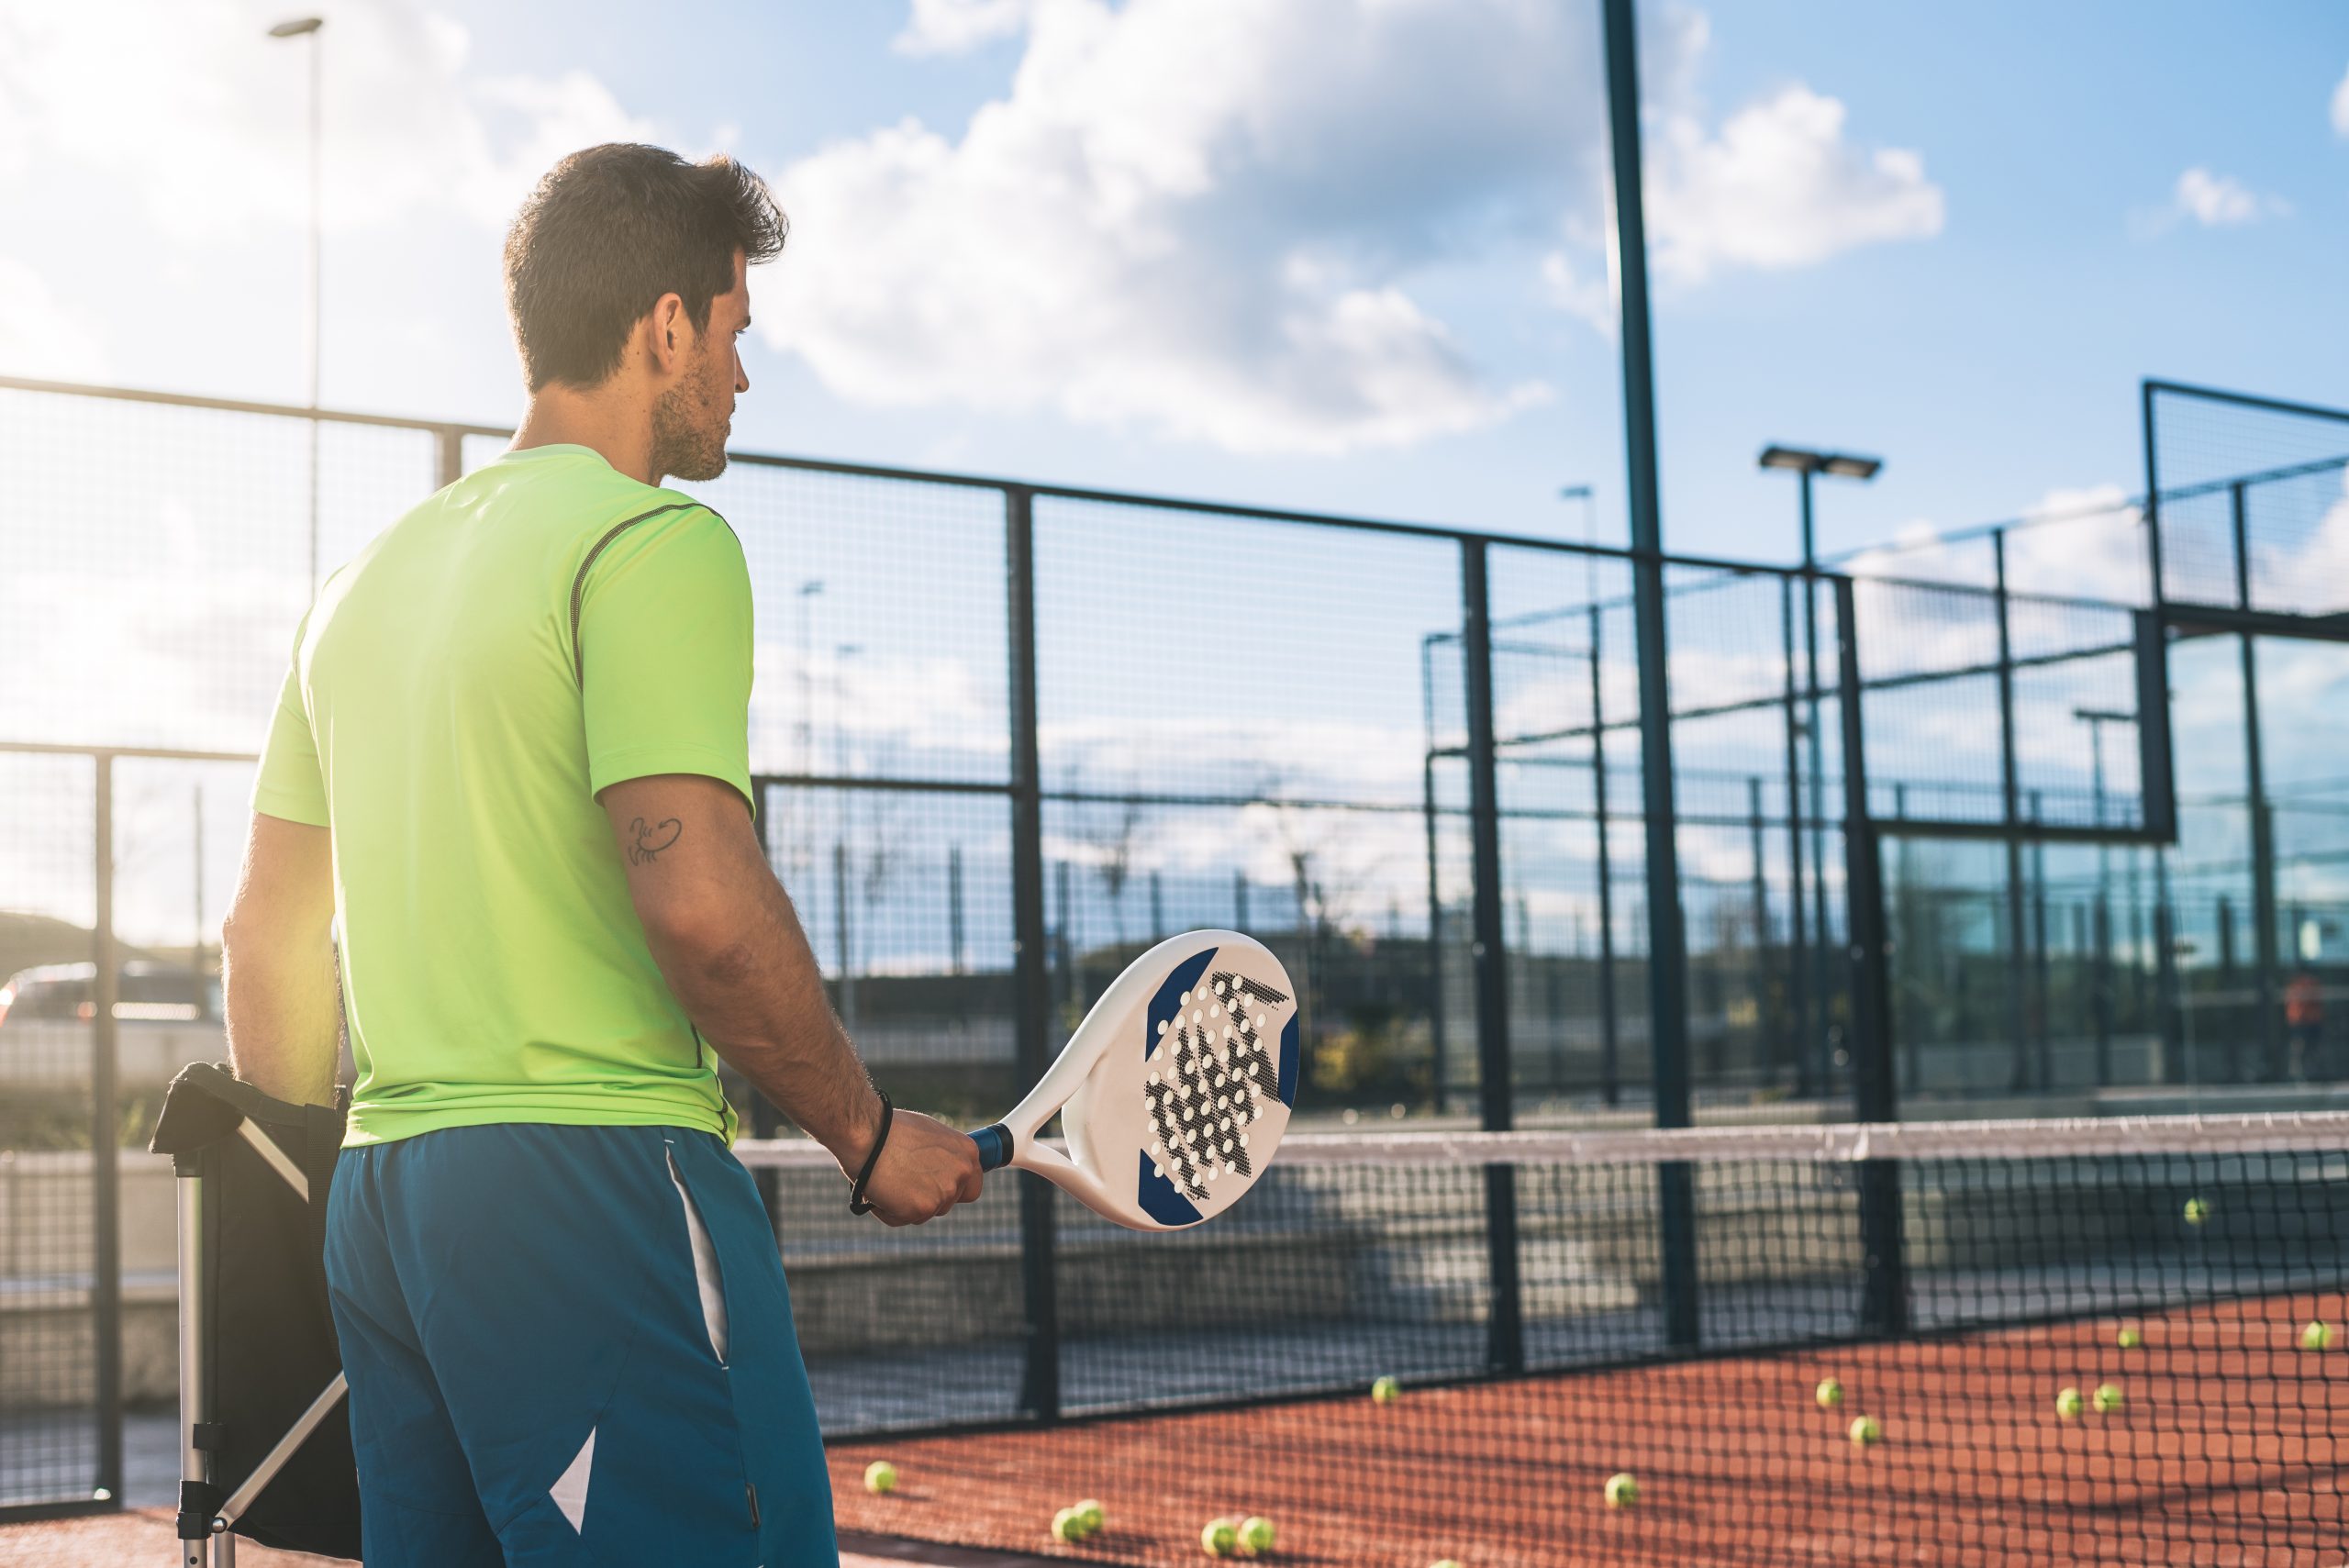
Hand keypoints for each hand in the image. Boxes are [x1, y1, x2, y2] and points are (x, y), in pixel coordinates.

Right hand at [855, 1109, 983, 1226]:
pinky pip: (902, 1219)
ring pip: (924, 1213)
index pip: (973, 1186)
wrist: (866, 1134)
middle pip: (947, 1204)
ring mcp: (944, 1193)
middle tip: (904, 1185)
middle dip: (927, 1199)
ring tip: (886, 1181)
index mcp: (967, 1152)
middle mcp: (962, 1173)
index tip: (938, 1190)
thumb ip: (943, 1155)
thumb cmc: (890, 1129)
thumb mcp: (929, 1134)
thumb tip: (940, 1168)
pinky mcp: (922, 1209)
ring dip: (905, 1205)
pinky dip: (888, 1211)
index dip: (955, 1191)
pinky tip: (878, 1190)